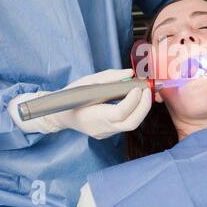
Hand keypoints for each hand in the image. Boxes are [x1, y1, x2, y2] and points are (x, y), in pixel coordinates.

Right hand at [8, 69, 151, 139]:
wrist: (59, 115)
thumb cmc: (71, 96)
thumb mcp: (86, 81)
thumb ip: (109, 77)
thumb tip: (130, 73)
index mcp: (92, 117)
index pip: (120, 113)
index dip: (133, 100)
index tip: (137, 87)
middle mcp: (101, 129)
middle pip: (131, 123)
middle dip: (144, 106)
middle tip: (147, 90)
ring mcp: (105, 133)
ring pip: (131, 124)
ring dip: (141, 108)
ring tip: (143, 93)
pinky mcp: (109, 132)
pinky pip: (126, 124)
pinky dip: (134, 111)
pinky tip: (134, 100)